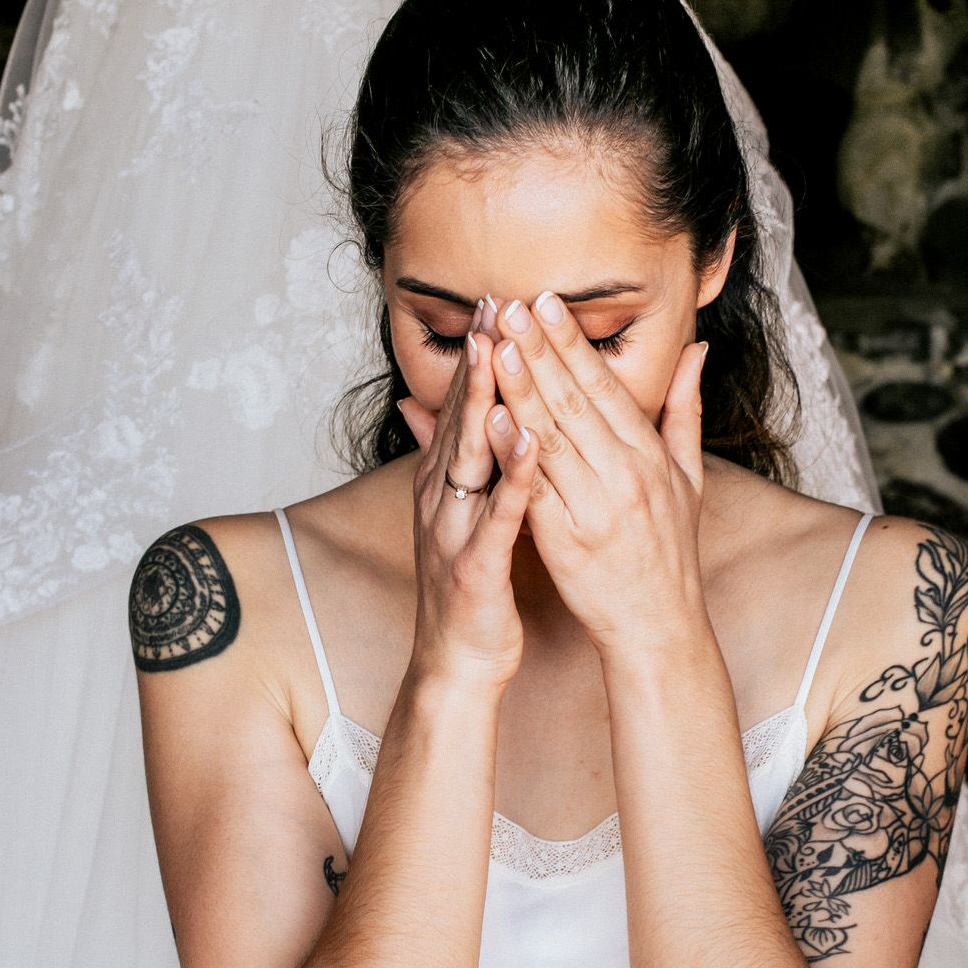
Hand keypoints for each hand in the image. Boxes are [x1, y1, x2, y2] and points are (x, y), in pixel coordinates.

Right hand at [401, 326, 539, 689]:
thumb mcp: (464, 515)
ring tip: (502, 351)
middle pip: (460, 419)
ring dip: (485, 403)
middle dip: (477, 363)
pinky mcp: (473, 566)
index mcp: (446, 486)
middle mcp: (442, 500)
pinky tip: (531, 439)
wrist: (457, 663)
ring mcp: (453, 531)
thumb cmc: (472, 588)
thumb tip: (435, 412)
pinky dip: (513, 475)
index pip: (463, 410)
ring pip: (470, 457)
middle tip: (493, 305)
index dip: (477, 359)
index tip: (496, 305)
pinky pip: (498, 515)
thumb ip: (458, 463)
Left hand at [488, 291, 709, 654]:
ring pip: (551, 436)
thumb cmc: (668, 553)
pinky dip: (513, 451)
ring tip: (494, 346)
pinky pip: (535, 487)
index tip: (545, 301)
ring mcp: (597, 506)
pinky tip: (491, 418)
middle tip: (509, 305)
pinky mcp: (567, 540)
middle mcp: (626, 474)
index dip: (572, 342)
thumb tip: (696, 351)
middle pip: (575, 400)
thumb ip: (685, 411)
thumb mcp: (689, 478)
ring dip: (520, 388)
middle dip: (539, 349)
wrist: (657, 627)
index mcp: (650, 455)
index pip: (605, 385)